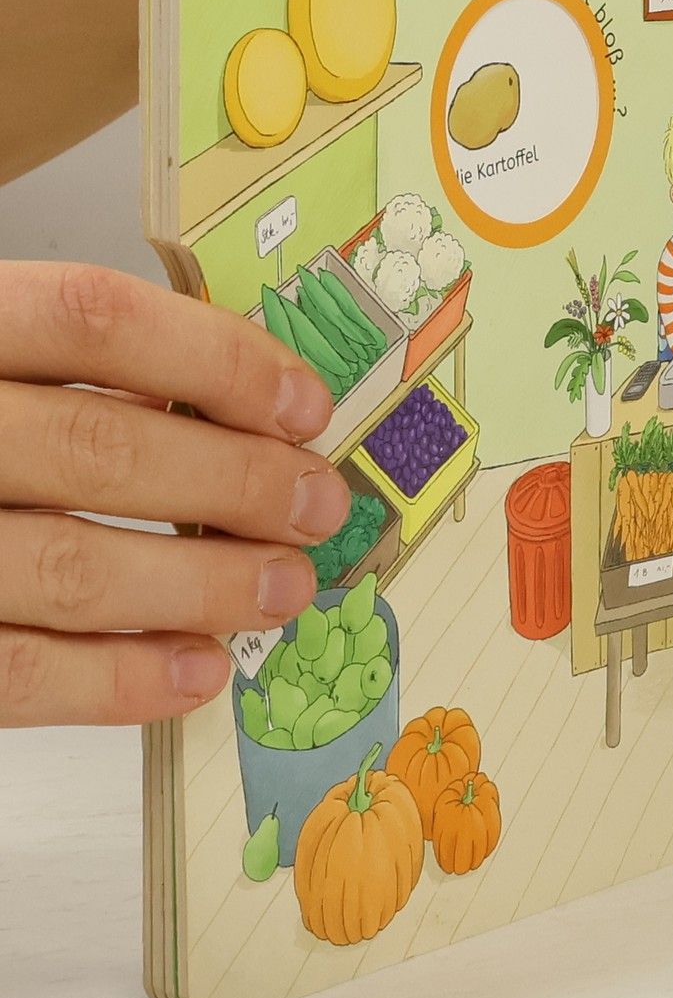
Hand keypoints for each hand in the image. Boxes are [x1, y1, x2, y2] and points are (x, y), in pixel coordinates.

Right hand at [0, 265, 348, 726]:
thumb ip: (64, 369)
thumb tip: (235, 411)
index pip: (91, 318)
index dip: (215, 359)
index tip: (303, 405)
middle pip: (99, 448)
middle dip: (235, 485)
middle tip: (317, 508)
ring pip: (69, 568)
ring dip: (201, 585)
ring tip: (283, 589)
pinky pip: (13, 672)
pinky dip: (119, 679)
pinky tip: (196, 668)